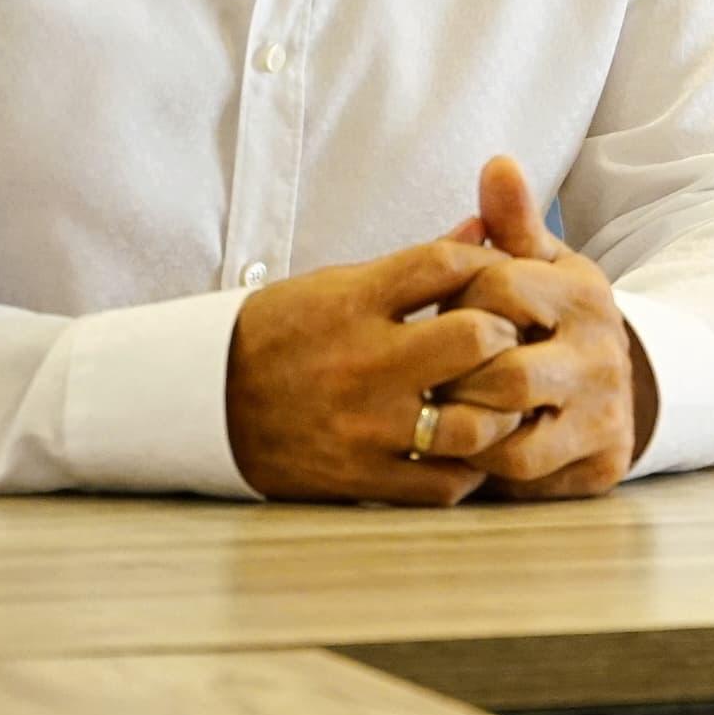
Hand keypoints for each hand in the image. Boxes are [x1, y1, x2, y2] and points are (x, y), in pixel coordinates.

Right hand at [225, 244, 526, 504]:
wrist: (204, 401)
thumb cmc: (279, 334)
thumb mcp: (336, 285)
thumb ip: (414, 266)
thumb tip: (482, 229)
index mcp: (353, 302)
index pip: (446, 264)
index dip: (490, 263)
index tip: (502, 276)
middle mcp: (363, 362)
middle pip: (475, 338)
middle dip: (505, 335)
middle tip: (509, 342)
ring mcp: (364, 426)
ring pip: (471, 423)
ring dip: (497, 411)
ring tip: (497, 402)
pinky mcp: (360, 479)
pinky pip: (443, 485)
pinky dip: (468, 470)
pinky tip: (468, 450)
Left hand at [431, 156, 652, 500]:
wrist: (619, 386)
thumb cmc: (552, 318)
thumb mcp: (541, 265)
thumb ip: (513, 221)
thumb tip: (496, 162)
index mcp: (585, 295)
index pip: (498, 287)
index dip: (454, 300)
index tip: (439, 311)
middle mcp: (601, 355)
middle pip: (501, 371)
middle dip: (451, 376)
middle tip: (427, 375)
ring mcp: (602, 415)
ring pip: (508, 434)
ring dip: (462, 426)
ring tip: (442, 412)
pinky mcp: (597, 465)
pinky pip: (521, 475)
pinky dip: (486, 464)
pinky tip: (468, 445)